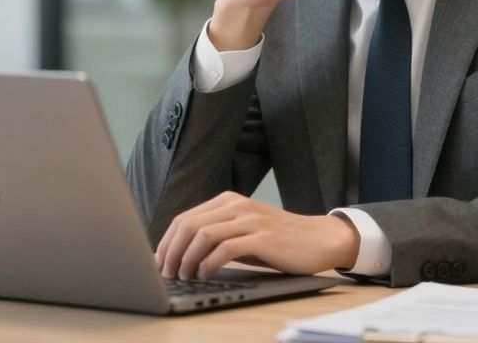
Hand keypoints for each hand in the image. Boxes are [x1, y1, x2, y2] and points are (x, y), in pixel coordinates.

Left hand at [154, 191, 359, 279]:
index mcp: (228, 201)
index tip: (159, 262)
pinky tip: (206, 274)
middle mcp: (236, 205)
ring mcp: (250, 219)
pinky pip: (226, 248)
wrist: (318, 239)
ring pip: (203, 234)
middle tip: (166, 273)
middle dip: (171, 251)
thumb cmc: (278, 240)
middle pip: (189, 224)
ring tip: (183, 276)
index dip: (166, 241)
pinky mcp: (263, 237)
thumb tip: (181, 254)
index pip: (185, 218)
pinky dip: (210, 263)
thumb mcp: (243, 231)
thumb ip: (217, 235)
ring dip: (187, 258)